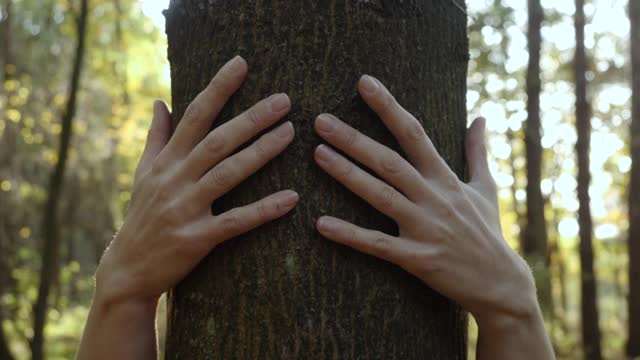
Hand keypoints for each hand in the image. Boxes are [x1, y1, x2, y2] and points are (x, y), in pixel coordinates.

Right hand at [95, 56, 298, 306]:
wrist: (127, 269)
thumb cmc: (142, 217)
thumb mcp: (144, 174)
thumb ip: (157, 137)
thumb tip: (161, 101)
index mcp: (166, 162)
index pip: (194, 116)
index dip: (218, 89)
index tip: (241, 64)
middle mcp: (175, 180)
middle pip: (218, 141)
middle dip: (251, 118)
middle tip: (284, 100)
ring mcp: (186, 209)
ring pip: (228, 174)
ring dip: (261, 152)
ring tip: (290, 133)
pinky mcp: (197, 238)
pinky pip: (235, 221)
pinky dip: (263, 210)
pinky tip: (291, 198)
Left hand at [313, 75, 536, 326]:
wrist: (501, 284)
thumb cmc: (487, 233)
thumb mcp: (486, 188)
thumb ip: (477, 152)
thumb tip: (481, 118)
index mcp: (445, 178)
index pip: (414, 133)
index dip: (388, 107)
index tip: (364, 83)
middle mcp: (434, 197)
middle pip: (389, 162)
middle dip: (354, 139)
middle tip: (321, 121)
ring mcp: (425, 227)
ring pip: (380, 195)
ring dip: (348, 174)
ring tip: (318, 154)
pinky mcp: (417, 258)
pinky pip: (378, 245)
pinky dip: (350, 235)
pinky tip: (321, 224)